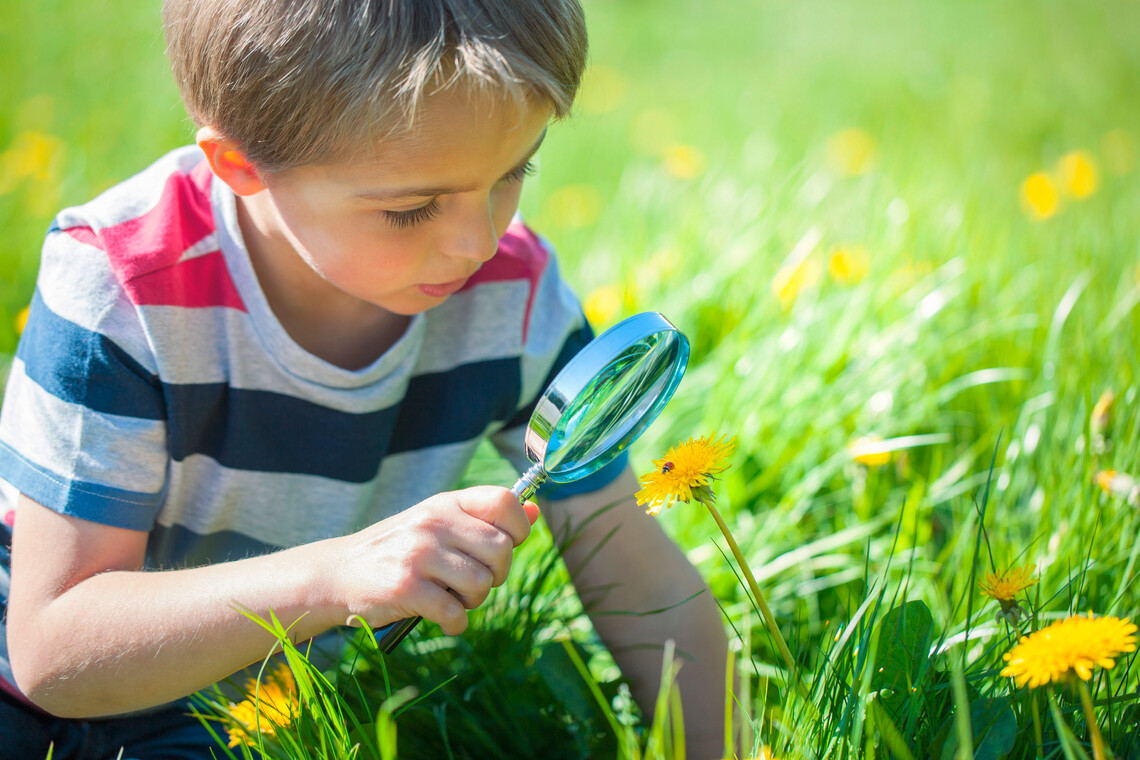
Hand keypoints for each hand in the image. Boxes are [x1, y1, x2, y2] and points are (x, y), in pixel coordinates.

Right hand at [323, 487, 538, 635]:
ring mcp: (419, 554)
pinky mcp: (405, 588)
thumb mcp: (438, 524)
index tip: (505, 547)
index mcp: (445, 503)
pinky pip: (455, 614)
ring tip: (451, 598)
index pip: (504, 501)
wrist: (336, 574)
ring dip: (473, 601)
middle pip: (501, 549)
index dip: (518, 527)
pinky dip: (455, 624)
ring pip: (482, 584)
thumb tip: (535, 511)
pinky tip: (442, 619)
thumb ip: (484, 520)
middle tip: (473, 583)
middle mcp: (434, 522)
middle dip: (496, 575)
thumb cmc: (397, 551)